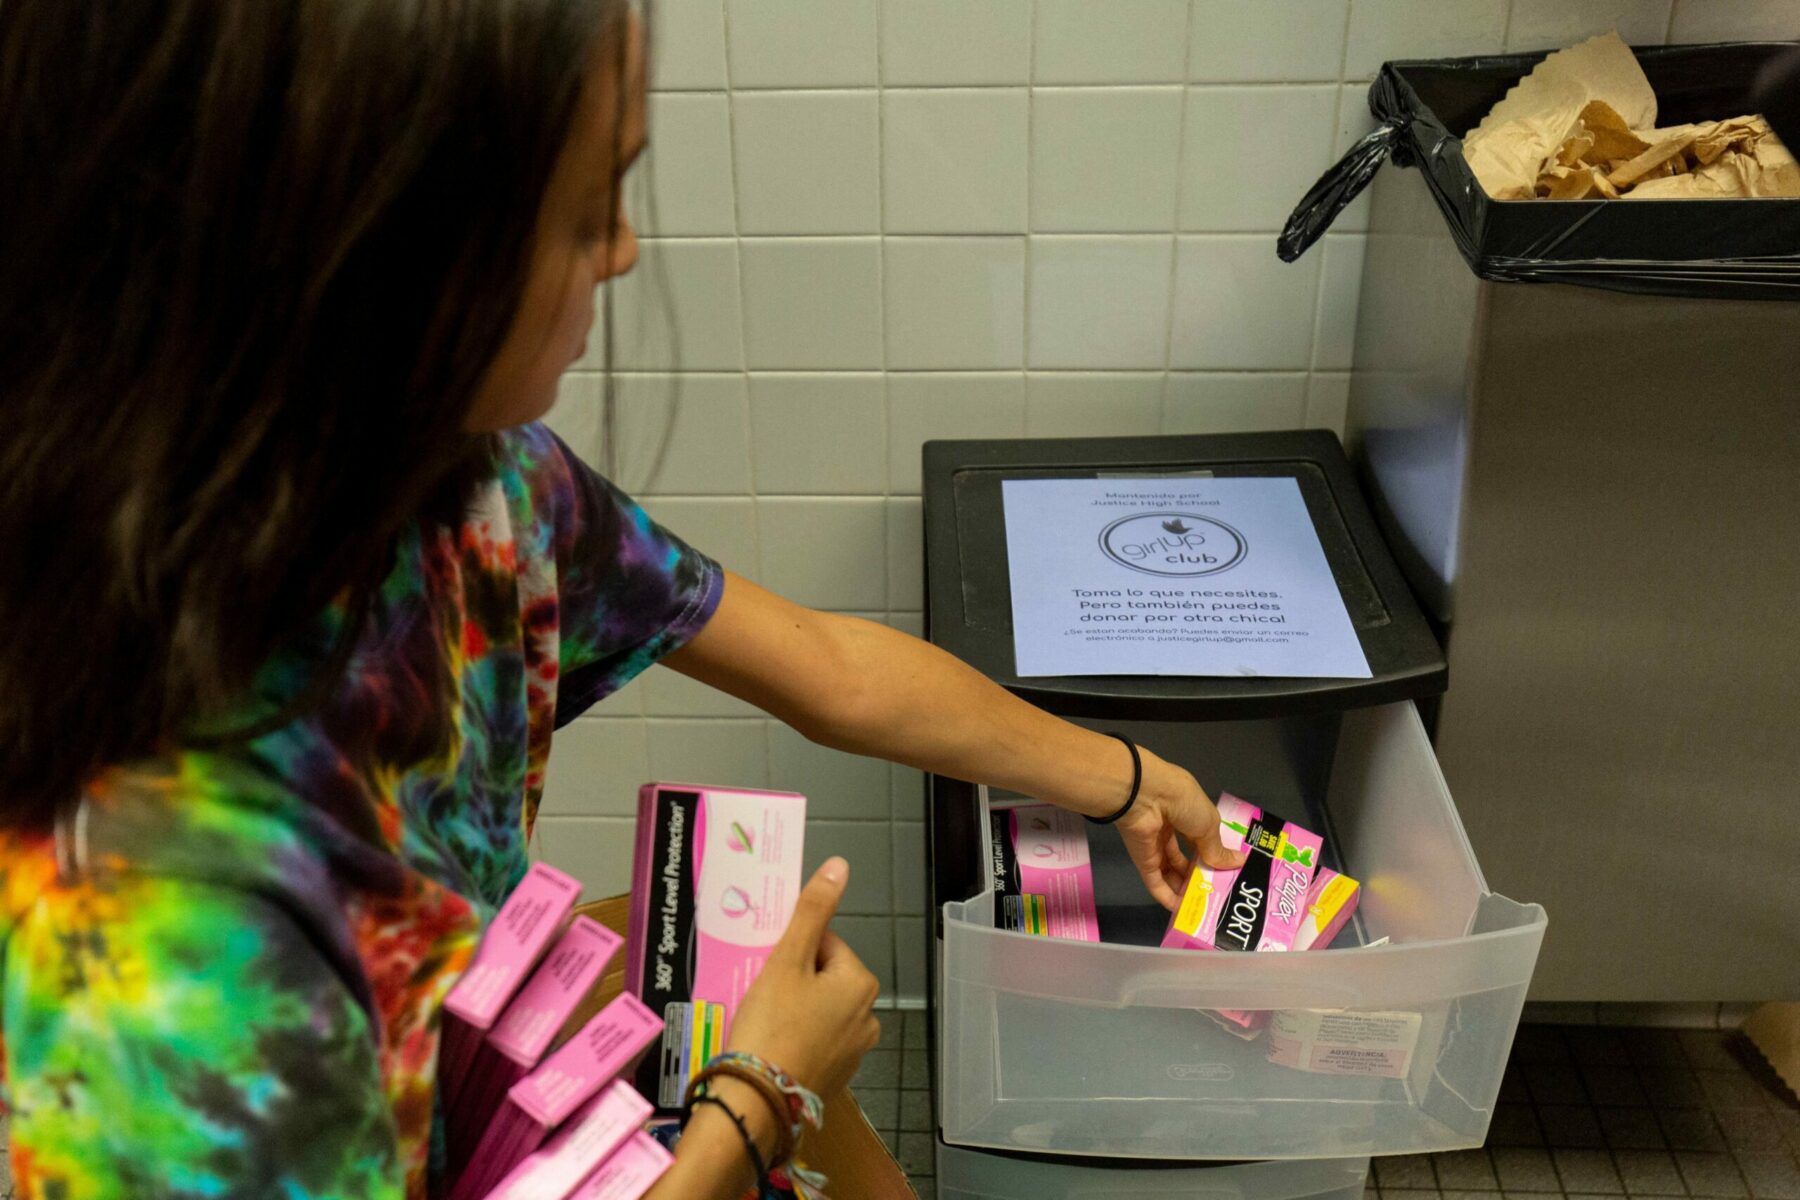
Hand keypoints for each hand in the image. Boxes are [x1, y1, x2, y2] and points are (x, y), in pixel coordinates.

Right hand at [726, 857, 881, 1099]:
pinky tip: (773, 1044)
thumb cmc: (771, 1025)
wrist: (756, 1100)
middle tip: (764, 994)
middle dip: (793, 980)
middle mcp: (868, 1016)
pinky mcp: (836, 1075)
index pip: (824, 943)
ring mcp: (854, 1050)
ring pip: (818, 1009)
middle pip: (823, 976)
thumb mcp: (787, 959)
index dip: (792, 951)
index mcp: (860, 982)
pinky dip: (796, 1037)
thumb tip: (839, 865)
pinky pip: (815, 1040)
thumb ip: (812, 910)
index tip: (770, 969)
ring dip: (794, 1008)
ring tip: (764, 1020)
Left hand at [1115, 751, 1246, 910]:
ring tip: (1204, 907)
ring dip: (1185, 889)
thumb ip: (1218, 849)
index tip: (1228, 873)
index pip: (1201, 838)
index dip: (1213, 855)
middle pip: (1186, 857)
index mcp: (1187, 812)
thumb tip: (1238, 862)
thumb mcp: (1208, 824)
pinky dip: (1167, 896)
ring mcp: (1154, 845)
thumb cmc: (1182, 802)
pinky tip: (1181, 911)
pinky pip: (1156, 881)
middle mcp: (1170, 828)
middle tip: (1217, 895)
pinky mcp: (1142, 860)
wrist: (1144, 798)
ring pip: (1171, 872)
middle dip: (1200, 875)